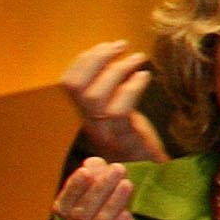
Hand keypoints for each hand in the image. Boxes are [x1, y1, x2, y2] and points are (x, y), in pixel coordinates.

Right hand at [56, 40, 165, 161]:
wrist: (151, 173)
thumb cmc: (136, 138)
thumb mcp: (117, 112)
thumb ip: (111, 91)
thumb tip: (112, 56)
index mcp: (85, 115)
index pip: (68, 83)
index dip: (84, 60)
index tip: (105, 46)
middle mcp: (90, 124)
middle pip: (77, 87)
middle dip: (97, 59)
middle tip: (121, 45)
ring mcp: (106, 133)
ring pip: (96, 96)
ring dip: (118, 69)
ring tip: (138, 58)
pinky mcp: (125, 139)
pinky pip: (120, 110)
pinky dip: (132, 87)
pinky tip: (145, 76)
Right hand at [56, 161, 176, 219]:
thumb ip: (108, 196)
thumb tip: (95, 162)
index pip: (65, 208)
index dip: (74, 187)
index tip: (90, 166)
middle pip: (78, 216)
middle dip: (96, 190)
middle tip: (118, 169)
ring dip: (110, 205)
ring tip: (127, 184)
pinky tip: (127, 217)